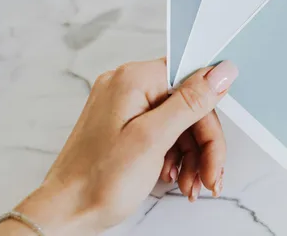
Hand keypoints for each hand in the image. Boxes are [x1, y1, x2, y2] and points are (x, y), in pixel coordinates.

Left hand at [0, 59, 237, 235]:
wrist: (65, 214)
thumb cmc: (97, 182)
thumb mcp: (153, 139)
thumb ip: (191, 102)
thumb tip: (221, 71)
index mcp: (133, 79)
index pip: (193, 82)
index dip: (209, 117)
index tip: (217, 146)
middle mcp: (128, 86)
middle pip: (188, 106)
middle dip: (203, 145)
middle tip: (208, 176)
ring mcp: (125, 106)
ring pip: (179, 122)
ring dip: (192, 156)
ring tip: (191, 184)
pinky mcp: (124, 126)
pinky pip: (164, 132)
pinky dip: (175, 157)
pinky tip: (176, 178)